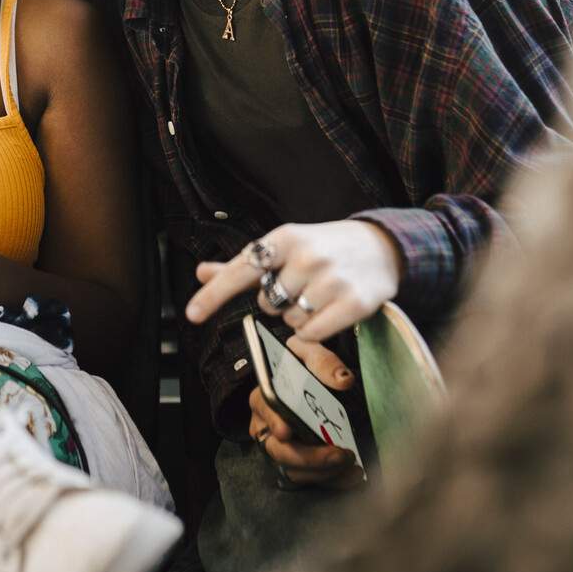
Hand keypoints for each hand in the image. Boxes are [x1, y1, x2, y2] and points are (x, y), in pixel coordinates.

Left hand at [188, 220, 403, 342]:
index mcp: (286, 237)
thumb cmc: (324, 247)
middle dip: (279, 300)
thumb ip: (243, 264)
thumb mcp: (285, 246)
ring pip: (290, 320)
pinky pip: (312, 334)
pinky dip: (315, 330)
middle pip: (267, 302)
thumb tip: (200, 272)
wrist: (382, 246)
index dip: (214, 293)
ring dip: (299, 315)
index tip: (191, 314)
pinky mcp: (354, 303)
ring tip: (320, 294)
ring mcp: (332, 280)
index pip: (241, 269)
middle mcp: (308, 256)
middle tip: (302, 283)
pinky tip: (330, 311)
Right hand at [248, 337, 362, 487]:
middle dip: (310, 457)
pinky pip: (310, 480)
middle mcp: (267, 428)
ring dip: (324, 473)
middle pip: (278, 450)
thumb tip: (343, 380)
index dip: (273, 422)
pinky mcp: (297, 465)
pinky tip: (353, 476)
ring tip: (352, 466)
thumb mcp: (309, 352)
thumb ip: (323, 361)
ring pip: (294, 471)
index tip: (287, 431)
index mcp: (264, 397)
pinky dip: (332, 481)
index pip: (264, 411)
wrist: (310, 381)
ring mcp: (280, 449)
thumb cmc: (303, 365)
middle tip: (340, 454)